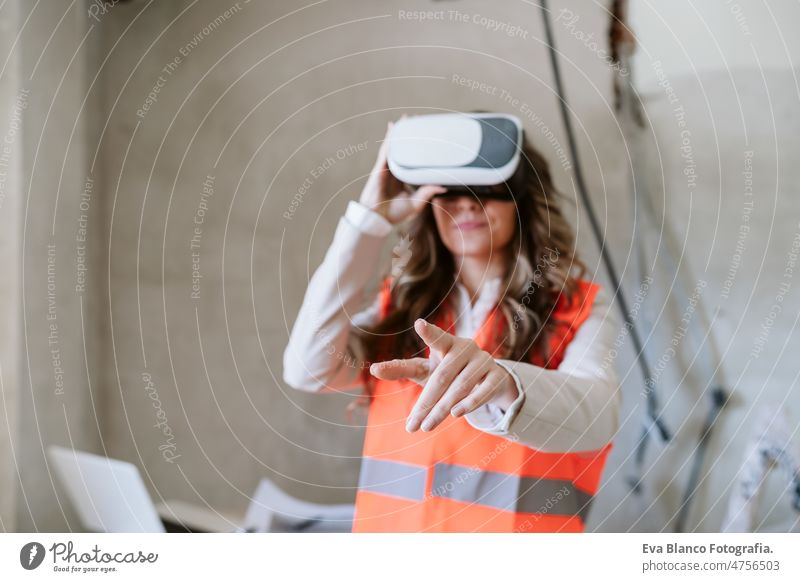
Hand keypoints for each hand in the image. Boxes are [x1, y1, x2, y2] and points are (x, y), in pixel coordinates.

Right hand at [359, 116, 446, 224]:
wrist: (378, 219)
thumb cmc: (394, 213)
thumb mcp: (416, 202)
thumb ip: (428, 193)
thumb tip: (443, 186)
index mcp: (402, 176)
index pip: (411, 157)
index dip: (416, 146)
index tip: (425, 135)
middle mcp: (393, 169)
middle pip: (401, 147)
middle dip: (408, 133)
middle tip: (417, 120)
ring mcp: (386, 167)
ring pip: (393, 145)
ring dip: (398, 131)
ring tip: (405, 118)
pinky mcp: (380, 168)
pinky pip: (386, 150)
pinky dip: (390, 139)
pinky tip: (393, 129)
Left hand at [369, 318, 518, 431]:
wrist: (488, 382)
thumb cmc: (448, 373)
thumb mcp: (425, 371)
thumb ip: (401, 369)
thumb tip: (372, 369)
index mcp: (447, 343)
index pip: (437, 337)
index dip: (429, 332)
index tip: (419, 324)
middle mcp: (466, 348)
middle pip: (443, 376)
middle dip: (427, 402)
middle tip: (413, 425)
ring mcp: (483, 361)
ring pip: (461, 386)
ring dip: (442, 408)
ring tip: (427, 425)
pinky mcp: (497, 376)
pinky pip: (483, 391)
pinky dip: (470, 403)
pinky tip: (456, 414)